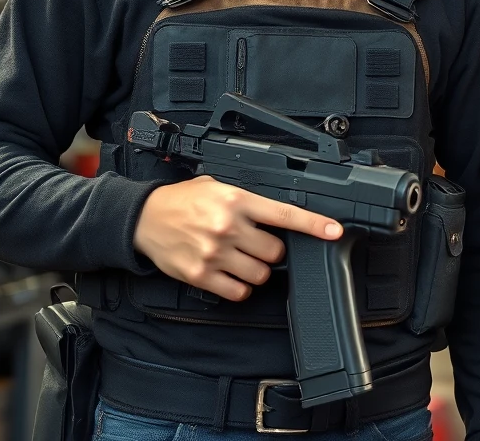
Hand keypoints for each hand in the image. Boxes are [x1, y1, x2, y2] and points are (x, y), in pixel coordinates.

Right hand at [133, 176, 342, 301]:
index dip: (314, 224)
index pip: (285, 214)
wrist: (145, 218)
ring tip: (241, 257)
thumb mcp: (219, 187)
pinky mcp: (201, 275)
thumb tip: (278, 216)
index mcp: (237, 200)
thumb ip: (248, 201)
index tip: (334, 231)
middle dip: (273, 250)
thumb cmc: (185, 200)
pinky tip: (230, 273)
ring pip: (260, 274)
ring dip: (257, 269)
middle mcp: (228, 226)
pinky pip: (238, 292)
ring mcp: (215, 253)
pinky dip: (240, 287)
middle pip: (275, 251)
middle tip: (256, 243)